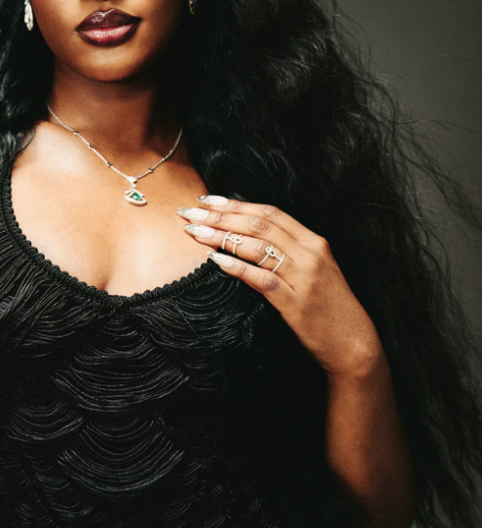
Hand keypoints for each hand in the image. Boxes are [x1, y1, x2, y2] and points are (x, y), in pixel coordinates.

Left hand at [177, 196, 383, 377]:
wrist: (354, 344)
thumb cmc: (328, 306)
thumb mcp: (314, 268)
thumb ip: (288, 248)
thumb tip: (247, 232)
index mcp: (313, 241)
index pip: (269, 213)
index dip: (235, 204)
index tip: (207, 200)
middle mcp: (310, 253)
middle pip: (258, 225)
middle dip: (220, 216)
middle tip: (190, 213)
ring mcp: (304, 277)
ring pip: (257, 247)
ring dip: (220, 236)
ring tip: (194, 232)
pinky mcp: (296, 303)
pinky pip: (261, 279)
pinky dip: (236, 266)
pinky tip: (215, 259)